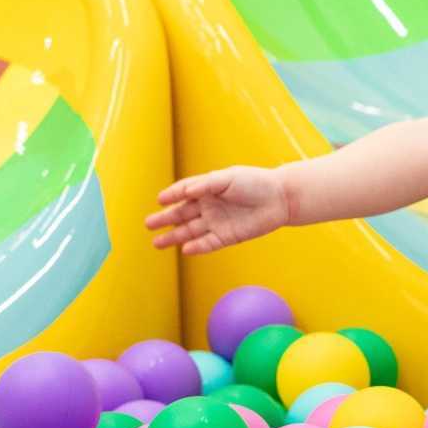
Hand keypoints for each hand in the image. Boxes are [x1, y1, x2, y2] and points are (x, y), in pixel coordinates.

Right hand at [145, 166, 290, 252]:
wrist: (280, 199)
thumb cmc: (255, 182)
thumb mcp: (229, 178)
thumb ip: (206, 184)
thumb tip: (186, 191)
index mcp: (208, 188)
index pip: (184, 192)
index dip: (171, 195)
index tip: (159, 200)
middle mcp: (210, 206)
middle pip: (182, 214)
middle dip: (165, 219)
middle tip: (147, 224)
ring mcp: (217, 222)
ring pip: (191, 231)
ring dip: (174, 236)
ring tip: (156, 242)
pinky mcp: (227, 236)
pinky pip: (208, 243)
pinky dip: (197, 247)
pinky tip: (185, 249)